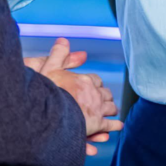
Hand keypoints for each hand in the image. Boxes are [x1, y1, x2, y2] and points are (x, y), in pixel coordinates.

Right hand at [30, 38, 122, 154]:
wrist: (49, 115)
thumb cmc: (47, 93)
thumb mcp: (49, 69)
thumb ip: (58, 54)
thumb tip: (63, 39)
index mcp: (84, 80)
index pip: (95, 79)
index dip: (94, 83)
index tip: (93, 86)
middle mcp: (94, 93)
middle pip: (105, 93)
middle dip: (105, 96)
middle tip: (103, 100)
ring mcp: (97, 109)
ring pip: (111, 107)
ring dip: (111, 109)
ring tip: (111, 112)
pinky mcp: (98, 124)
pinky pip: (111, 124)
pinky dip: (116, 125)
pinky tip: (118, 126)